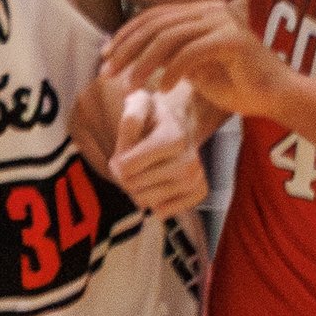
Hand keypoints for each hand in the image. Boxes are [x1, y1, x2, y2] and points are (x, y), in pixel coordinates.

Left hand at [104, 0, 291, 121]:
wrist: (281, 97)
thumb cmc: (239, 86)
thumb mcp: (196, 70)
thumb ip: (172, 58)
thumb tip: (136, 58)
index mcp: (201, 11)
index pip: (154, 16)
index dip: (126, 34)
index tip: (105, 54)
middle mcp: (210, 10)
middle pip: (156, 24)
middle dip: (127, 48)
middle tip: (107, 70)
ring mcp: (223, 21)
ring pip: (170, 38)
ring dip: (144, 63)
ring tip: (130, 84)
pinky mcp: (233, 39)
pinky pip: (191, 53)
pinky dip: (173, 72)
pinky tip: (163, 89)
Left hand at [107, 84, 213, 218]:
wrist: (184, 121)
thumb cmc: (156, 114)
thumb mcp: (138, 104)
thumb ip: (126, 125)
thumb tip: (121, 161)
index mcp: (173, 138)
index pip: (128, 167)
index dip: (116, 163)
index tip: (120, 155)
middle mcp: (189, 161)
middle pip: (136, 187)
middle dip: (125, 178)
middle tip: (129, 165)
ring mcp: (196, 179)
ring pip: (148, 202)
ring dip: (138, 191)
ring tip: (142, 174)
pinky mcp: (199, 192)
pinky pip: (164, 211)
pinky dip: (154, 202)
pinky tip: (156, 186)